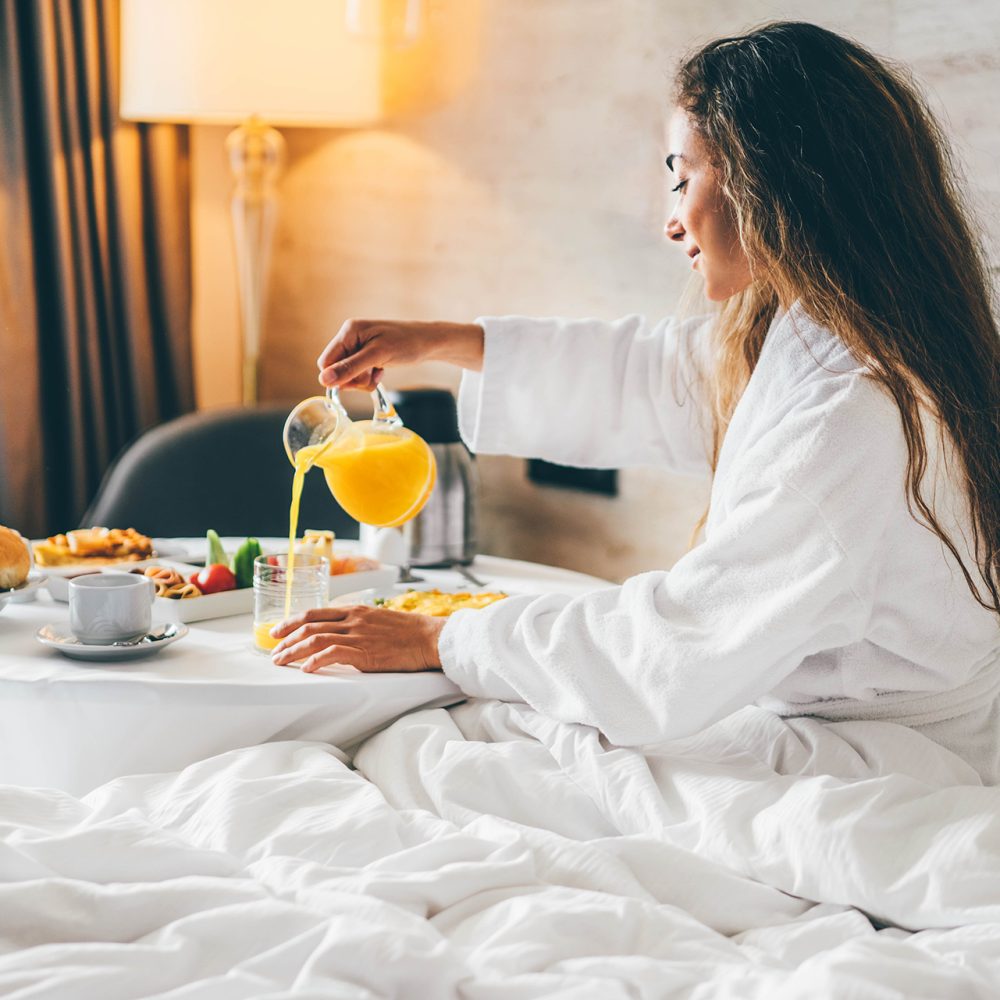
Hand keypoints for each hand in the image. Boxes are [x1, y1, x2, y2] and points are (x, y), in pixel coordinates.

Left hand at [269, 604, 445, 673]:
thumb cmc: (410, 632)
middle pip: (309, 625)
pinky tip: (307, 669)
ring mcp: (358, 635)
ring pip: (315, 639)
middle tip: (274, 651)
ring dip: (294, 651)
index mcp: (356, 610)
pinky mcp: (365, 652)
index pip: (315, 613)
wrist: (430, 638)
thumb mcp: (380, 620)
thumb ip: (359, 624)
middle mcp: (353, 619)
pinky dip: (316, 661)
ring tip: (281, 662)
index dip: (292, 622)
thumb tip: (342, 634)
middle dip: (286, 639)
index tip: (278, 632)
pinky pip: (333, 654)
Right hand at [317, 319, 483, 390]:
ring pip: (347, 374)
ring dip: (362, 380)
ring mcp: (358, 347)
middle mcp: (350, 337)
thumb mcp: (377, 356)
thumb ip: (350, 368)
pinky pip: (358, 374)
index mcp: (348, 331)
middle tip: (371, 376)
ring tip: (379, 373)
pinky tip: (381, 372)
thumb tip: (324, 380)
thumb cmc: (406, 344)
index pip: (326, 362)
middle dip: (352, 379)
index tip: (356, 382)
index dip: (337, 377)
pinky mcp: (367, 355)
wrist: (428, 342)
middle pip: (336, 369)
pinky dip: (368, 378)